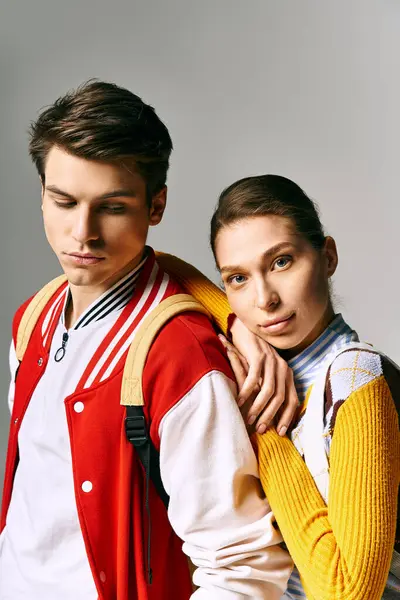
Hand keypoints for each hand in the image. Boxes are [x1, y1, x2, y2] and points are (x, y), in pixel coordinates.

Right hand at [220, 320, 298, 435]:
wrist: (247, 330)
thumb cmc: (255, 356)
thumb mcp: (267, 373)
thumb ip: (271, 389)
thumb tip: (272, 414)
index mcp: (288, 374)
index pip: (293, 400)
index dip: (287, 418)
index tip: (279, 432)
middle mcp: (283, 368)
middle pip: (280, 398)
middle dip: (270, 416)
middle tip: (260, 429)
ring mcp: (271, 361)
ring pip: (268, 390)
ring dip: (258, 406)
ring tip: (249, 418)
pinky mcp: (258, 356)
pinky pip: (253, 378)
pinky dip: (246, 391)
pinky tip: (239, 400)